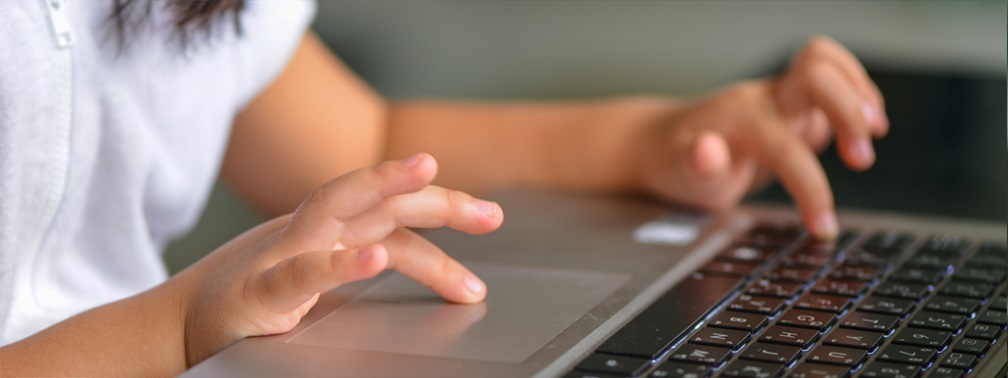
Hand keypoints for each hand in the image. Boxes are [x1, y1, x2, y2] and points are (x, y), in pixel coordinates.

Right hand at [167, 153, 502, 365]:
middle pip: (378, 201)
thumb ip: (358, 258)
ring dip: (382, 186)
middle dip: (434, 197)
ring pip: (336, 209)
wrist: (175, 328)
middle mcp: (308, 232)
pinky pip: (300, 273)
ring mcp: (280, 256)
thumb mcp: (315, 274)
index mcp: (327, 231)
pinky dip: (337, 263)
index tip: (489, 214)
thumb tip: (411, 257)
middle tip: (490, 213)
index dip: (441, 206)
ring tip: (428, 175)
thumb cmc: (250, 299)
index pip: (392, 211)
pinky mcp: (258, 294)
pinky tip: (371, 258)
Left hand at [635, 36, 887, 238]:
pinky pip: (834, 78)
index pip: (787, 149)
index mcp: (740, 119)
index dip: (812, 190)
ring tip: (875, 133)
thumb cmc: (677, 162)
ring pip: (827, 63)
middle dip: (849, 112)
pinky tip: (862, 130)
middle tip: (861, 159)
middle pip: (816, 72)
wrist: (665, 143)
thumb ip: (697, 166)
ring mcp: (782, 96)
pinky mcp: (796, 103)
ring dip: (861, 94)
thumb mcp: (682, 175)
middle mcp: (764, 99)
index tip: (822, 228)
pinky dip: (858, 96)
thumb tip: (708, 151)